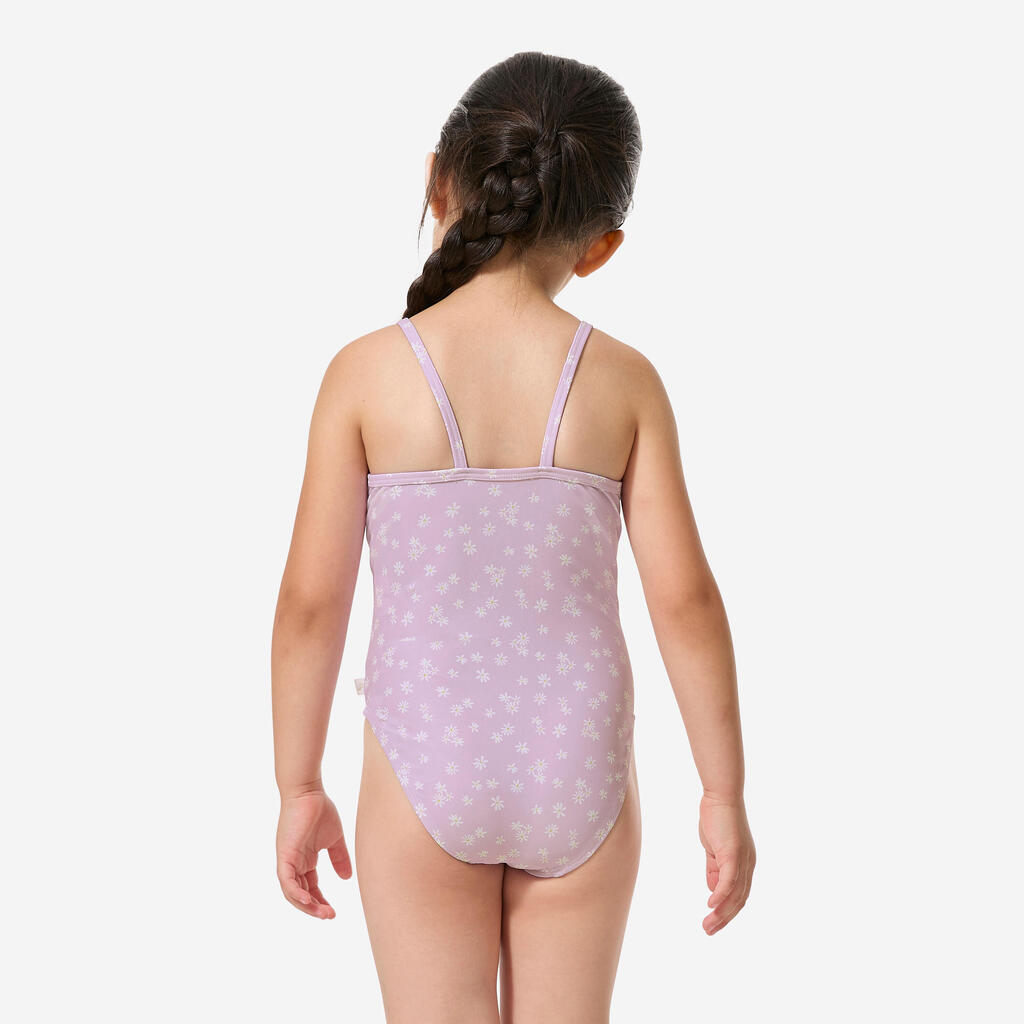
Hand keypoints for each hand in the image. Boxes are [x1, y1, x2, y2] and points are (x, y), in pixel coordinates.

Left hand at [276, 788, 352, 918]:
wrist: (308, 791)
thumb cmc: (320, 809)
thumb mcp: (334, 839)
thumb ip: (339, 857)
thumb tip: (347, 878)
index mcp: (304, 860)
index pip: (310, 888)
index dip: (320, 901)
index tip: (334, 911)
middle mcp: (293, 863)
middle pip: (301, 894)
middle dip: (315, 908)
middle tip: (330, 916)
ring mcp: (287, 860)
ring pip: (292, 892)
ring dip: (307, 906)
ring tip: (323, 913)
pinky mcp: (285, 855)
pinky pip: (287, 881)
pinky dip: (295, 893)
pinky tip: (308, 901)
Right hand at [698, 793, 754, 934]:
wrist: (721, 796)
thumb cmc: (717, 818)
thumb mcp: (714, 848)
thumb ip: (713, 868)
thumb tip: (712, 889)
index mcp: (744, 864)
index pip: (739, 895)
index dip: (727, 911)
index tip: (713, 922)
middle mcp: (747, 865)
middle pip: (739, 900)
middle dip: (724, 918)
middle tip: (708, 931)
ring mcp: (742, 860)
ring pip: (735, 894)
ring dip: (721, 913)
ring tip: (708, 925)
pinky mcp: (733, 854)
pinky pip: (728, 880)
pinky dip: (721, 895)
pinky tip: (711, 905)